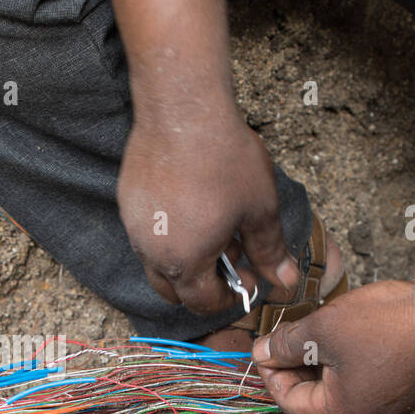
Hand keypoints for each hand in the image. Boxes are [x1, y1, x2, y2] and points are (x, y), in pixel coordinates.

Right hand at [118, 110, 300, 315]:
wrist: (183, 110)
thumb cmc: (224, 159)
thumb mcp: (259, 209)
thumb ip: (270, 251)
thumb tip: (286, 281)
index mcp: (186, 263)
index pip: (203, 303)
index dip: (231, 297)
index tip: (251, 276)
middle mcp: (152, 253)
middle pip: (173, 291)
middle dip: (203, 285)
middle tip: (232, 255)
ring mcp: (135, 228)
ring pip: (157, 263)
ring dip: (185, 260)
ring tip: (213, 226)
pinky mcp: (127, 202)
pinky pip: (146, 234)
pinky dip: (168, 234)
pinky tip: (190, 204)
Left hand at [250, 280, 414, 413]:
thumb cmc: (386, 326)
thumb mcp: (322, 330)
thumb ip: (285, 345)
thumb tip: (260, 352)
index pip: (288, 401)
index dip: (270, 371)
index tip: (265, 345)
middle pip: (312, 398)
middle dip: (294, 366)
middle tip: (286, 335)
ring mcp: (386, 408)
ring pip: (336, 388)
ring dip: (319, 362)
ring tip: (313, 331)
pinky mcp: (400, 391)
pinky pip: (360, 382)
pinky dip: (343, 363)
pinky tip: (342, 336)